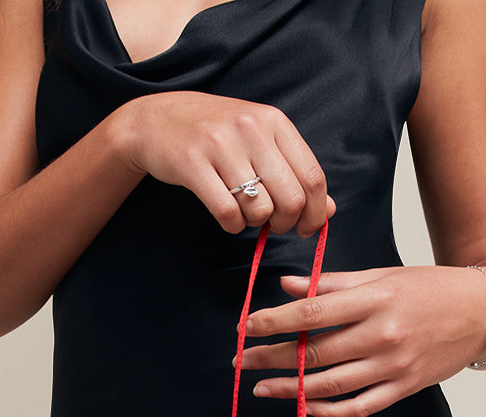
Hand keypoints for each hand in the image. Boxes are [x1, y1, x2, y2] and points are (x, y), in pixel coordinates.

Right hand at [118, 92, 334, 236]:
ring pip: (259, 209)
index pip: (313, 177)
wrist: (157, 120)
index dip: (315, 213)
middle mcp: (251, 128)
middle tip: (273, 224)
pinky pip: (227, 213)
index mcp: (274, 121)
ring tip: (244, 213)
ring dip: (255, 223)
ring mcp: (220, 145)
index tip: (306, 228)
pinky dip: (232, 225)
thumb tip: (327, 211)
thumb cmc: (216, 136)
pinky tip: (228, 217)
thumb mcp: (260, 142)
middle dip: (285, 223)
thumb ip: (295, 172)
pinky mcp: (193, 164)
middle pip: (291, 198)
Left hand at [238, 265, 485, 416]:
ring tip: (261, 387)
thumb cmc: (429, 288)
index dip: (275, 322)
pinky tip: (306, 405)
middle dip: (272, 358)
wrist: (483, 311)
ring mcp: (394, 365)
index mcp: (375, 299)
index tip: (246, 327)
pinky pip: (359, 407)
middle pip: (316, 353)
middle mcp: (383, 334)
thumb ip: (334, 284)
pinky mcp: (404, 388)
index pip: (313, 314)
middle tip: (241, 361)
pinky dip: (330, 410)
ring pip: (332, 385)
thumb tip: (289, 287)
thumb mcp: (383, 275)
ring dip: (291, 388)